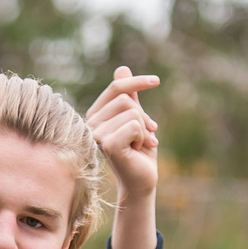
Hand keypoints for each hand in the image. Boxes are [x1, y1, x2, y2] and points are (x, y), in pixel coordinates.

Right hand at [86, 66, 160, 201]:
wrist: (141, 180)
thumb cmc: (139, 151)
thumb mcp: (136, 118)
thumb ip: (128, 96)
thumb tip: (121, 68)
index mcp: (95, 115)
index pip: (116, 88)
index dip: (137, 82)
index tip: (157, 81)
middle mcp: (90, 124)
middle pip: (126, 100)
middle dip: (143, 116)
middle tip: (146, 134)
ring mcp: (97, 135)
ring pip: (132, 113)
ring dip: (144, 129)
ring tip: (140, 144)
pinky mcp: (108, 145)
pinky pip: (134, 125)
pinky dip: (143, 137)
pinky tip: (137, 150)